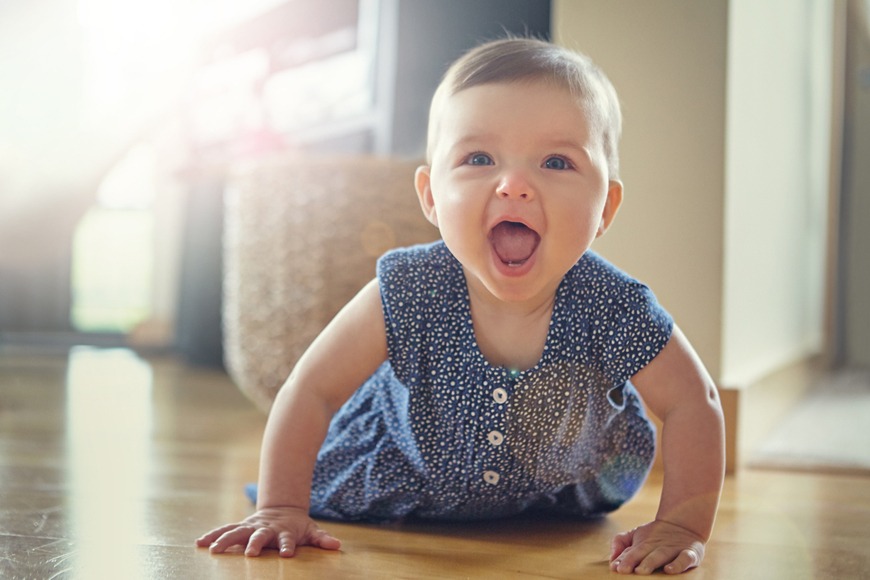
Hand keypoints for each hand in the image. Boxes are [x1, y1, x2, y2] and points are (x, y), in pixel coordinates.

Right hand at [196, 506, 341, 557]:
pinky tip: (199, 543)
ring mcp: (252, 526)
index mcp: (284, 531)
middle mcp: (266, 528)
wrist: (283, 509)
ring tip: (212, 549)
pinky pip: (225, 531)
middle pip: (259, 535)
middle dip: (254, 543)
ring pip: (237, 531)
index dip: (288, 546)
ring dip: (225, 540)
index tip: (287, 554)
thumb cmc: (297, 526)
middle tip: (250, 553)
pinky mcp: (241, 527)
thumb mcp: (311, 531)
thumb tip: (337, 546)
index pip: (287, 540)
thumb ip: (322, 539)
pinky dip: (213, 535)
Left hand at [609, 520, 705, 574]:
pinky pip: (685, 558)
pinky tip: (670, 570)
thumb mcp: (635, 534)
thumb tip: (611, 559)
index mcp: (642, 543)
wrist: (684, 523)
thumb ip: (620, 542)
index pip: (630, 551)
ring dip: (650, 562)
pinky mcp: (690, 553)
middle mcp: (656, 546)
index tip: (615, 567)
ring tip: (641, 571)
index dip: (622, 559)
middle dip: (632, 560)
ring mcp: (673, 549)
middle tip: (623, 570)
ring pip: (661, 555)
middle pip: (642, 552)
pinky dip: (678, 564)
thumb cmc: (655, 535)